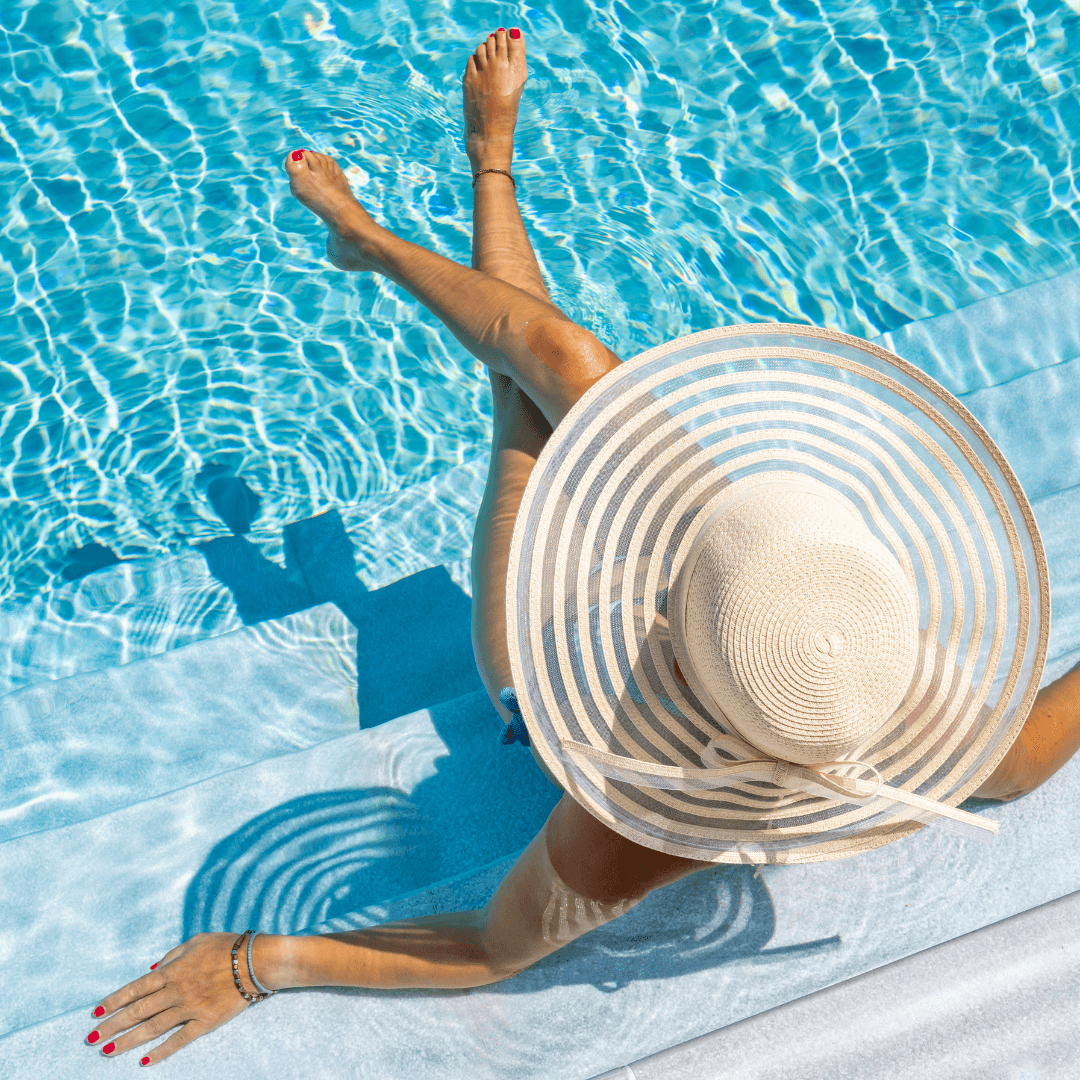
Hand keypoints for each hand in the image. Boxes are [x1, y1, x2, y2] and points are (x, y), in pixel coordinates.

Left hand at [85, 933, 254, 1064]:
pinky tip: (145, 1061)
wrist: (255, 961)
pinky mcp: (204, 1022)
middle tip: (91, 1038)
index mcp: (172, 970)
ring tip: (107, 1051)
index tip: (96, 1013)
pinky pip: (179, 1040)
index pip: (135, 988)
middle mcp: (175, 991)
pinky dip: (161, 1051)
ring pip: (152, 1028)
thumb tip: (152, 969)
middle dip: (112, 1025)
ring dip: (127, 1041)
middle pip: (137, 1011)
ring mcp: (189, 1008)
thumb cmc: (226, 946)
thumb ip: (172, 955)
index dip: (114, 1001)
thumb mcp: (196, 941)